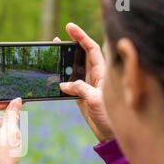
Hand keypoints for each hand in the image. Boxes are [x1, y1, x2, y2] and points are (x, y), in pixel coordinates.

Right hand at [57, 23, 114, 142]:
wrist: (110, 135)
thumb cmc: (110, 118)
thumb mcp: (95, 101)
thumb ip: (80, 89)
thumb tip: (63, 84)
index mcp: (103, 73)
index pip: (91, 49)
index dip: (81, 37)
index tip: (69, 27)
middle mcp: (96, 77)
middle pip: (82, 56)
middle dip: (71, 46)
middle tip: (56, 40)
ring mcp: (88, 86)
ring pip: (75, 69)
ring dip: (65, 62)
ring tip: (53, 54)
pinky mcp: (82, 96)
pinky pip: (70, 83)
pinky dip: (62, 79)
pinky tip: (54, 77)